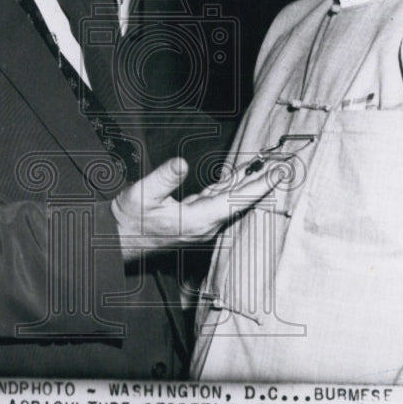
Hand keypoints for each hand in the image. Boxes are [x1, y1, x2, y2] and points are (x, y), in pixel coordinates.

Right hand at [111, 157, 280, 261]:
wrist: (117, 240)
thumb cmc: (128, 220)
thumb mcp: (140, 195)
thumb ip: (162, 179)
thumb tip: (181, 163)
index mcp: (198, 220)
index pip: (237, 200)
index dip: (260, 186)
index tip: (279, 173)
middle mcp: (206, 225)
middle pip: (241, 201)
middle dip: (263, 182)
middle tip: (285, 166)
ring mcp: (202, 224)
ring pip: (232, 200)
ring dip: (250, 183)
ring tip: (269, 166)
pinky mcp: (196, 219)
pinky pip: (221, 200)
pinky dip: (234, 187)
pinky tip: (242, 176)